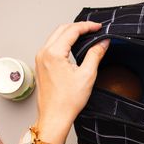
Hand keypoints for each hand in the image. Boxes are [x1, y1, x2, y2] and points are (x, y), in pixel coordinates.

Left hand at [34, 22, 108, 143]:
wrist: (54, 117)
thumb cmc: (67, 101)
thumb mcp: (87, 75)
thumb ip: (95, 54)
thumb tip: (103, 42)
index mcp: (53, 54)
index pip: (71, 30)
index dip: (87, 26)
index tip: (98, 27)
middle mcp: (44, 53)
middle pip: (62, 29)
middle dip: (79, 27)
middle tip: (93, 29)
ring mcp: (40, 59)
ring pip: (56, 36)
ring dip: (70, 33)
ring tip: (86, 35)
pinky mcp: (41, 65)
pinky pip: (52, 45)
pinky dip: (64, 41)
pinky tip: (73, 46)